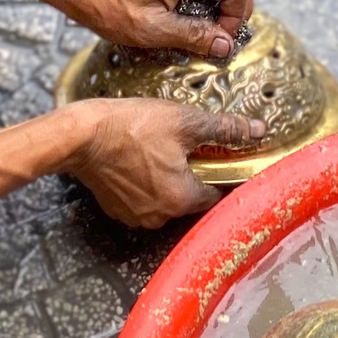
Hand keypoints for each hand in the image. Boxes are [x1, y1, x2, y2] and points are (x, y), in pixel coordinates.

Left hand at [60, 0, 257, 57]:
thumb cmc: (107, 7)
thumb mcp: (151, 30)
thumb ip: (193, 35)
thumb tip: (225, 45)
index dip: (237, 14)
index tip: (218, 38)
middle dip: (238, 7)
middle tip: (217, 32)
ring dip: (227, 1)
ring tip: (207, 26)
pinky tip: (192, 15)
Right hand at [65, 98, 268, 227]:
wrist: (80, 136)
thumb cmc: (131, 127)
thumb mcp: (184, 121)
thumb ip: (224, 129)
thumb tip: (257, 131)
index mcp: (182, 199)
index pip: (217, 194)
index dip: (220, 174)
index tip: (217, 157)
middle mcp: (161, 216)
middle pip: (191, 199)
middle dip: (193, 176)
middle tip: (186, 148)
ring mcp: (136, 216)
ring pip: (166, 200)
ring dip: (168, 181)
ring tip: (160, 152)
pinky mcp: (116, 209)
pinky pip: (143, 200)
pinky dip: (145, 184)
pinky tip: (140, 160)